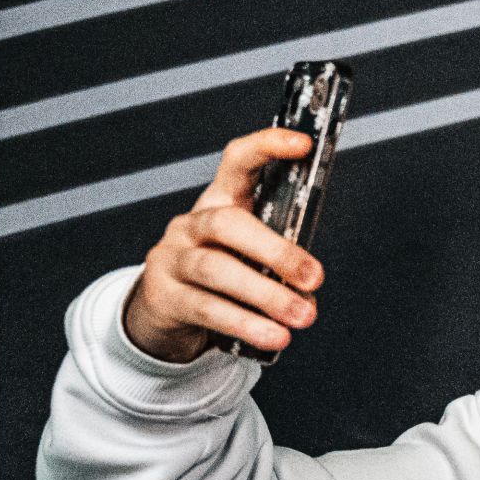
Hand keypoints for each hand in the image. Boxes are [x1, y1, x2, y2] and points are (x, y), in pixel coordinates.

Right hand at [123, 128, 324, 362]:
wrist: (166, 310)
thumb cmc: (221, 273)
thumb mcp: (249, 254)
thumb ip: (279, 256)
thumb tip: (310, 285)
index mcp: (220, 202)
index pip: (238, 162)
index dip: (267, 147)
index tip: (304, 144)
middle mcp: (192, 225)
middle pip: (228, 224)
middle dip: (276, 250)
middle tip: (314, 277)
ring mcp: (172, 259)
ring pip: (217, 270)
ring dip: (266, 296)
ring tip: (301, 315)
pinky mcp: (166, 296)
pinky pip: (208, 309)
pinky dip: (247, 324)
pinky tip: (274, 335)